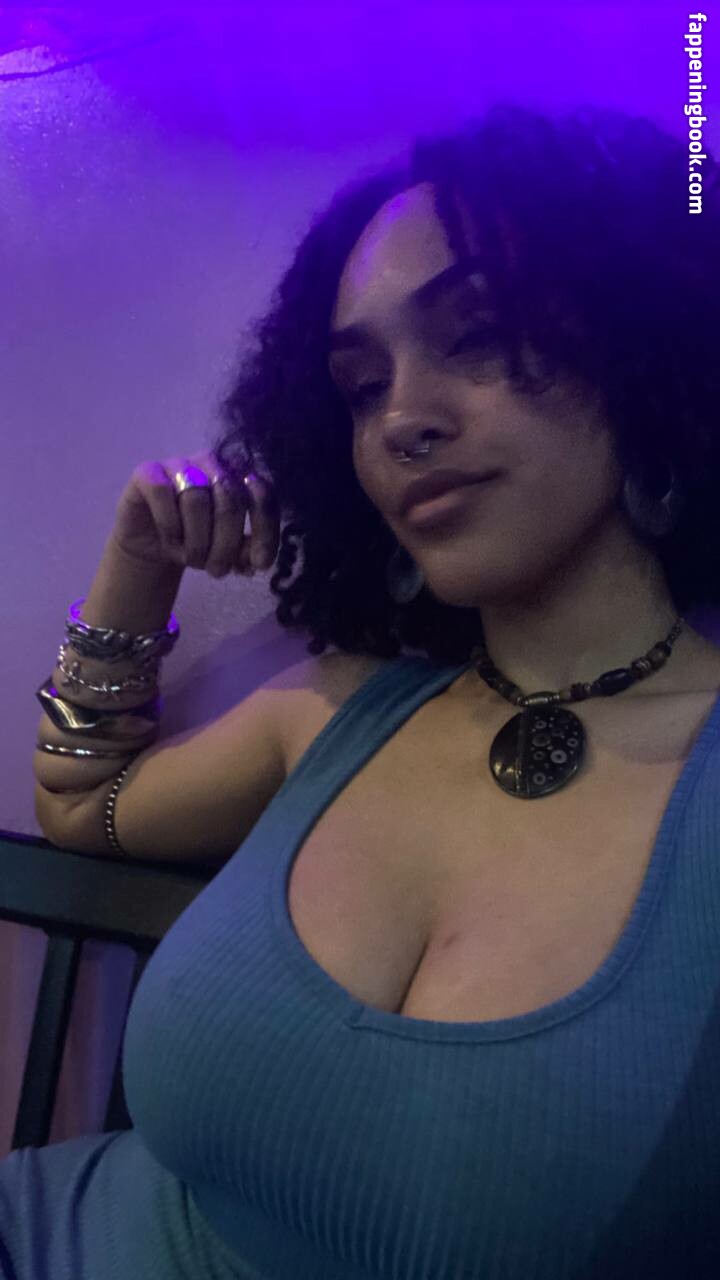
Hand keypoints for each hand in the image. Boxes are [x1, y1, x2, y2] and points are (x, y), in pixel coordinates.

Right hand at [111, 451, 279, 577]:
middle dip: (226, 544)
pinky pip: (163, 493)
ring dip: (196, 541)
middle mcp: (212, 463)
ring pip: (196, 500)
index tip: (261, 563)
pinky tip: (170, 542)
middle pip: (229, 500)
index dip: (264, 530)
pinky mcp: (147, 472)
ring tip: (192, 560)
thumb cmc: (197, 541)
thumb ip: (245, 551)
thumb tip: (256, 562)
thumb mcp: (227, 551)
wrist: (153, 544)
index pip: (262, 494)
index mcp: (239, 475)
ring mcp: (179, 464)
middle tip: (217, 571)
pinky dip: (170, 525)